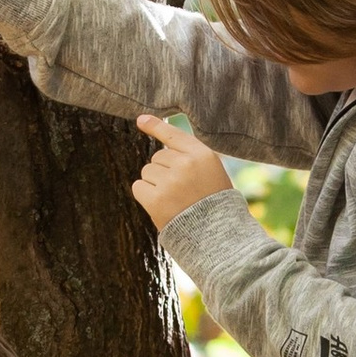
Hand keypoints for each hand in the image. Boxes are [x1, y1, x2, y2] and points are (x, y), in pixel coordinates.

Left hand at [132, 113, 231, 227]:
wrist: (217, 237)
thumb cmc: (215, 205)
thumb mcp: (212, 173)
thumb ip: (191, 157)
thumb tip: (158, 151)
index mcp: (203, 155)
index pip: (174, 135)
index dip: (156, 126)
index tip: (140, 119)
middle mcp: (186, 164)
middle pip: (157, 157)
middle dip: (164, 171)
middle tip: (182, 191)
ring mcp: (170, 182)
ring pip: (147, 172)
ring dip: (155, 184)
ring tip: (174, 199)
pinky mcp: (156, 199)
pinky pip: (138, 187)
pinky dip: (146, 195)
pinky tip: (161, 205)